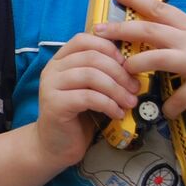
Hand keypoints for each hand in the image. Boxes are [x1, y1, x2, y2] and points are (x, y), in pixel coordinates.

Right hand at [35, 32, 139, 164]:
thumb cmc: (78, 116)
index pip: (83, 40)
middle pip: (91, 57)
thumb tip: (134, 65)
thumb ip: (101, 73)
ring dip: (116, 89)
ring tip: (129, 102)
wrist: (55, 146)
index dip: (108, 47)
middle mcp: (52, 69)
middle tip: (135, 88)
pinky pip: (88, 97)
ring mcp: (50, 86)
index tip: (126, 64)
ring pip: (90, 75)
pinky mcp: (55, 104)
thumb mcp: (90, 89)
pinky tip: (117, 114)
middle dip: (119, 72)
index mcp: (60, 60)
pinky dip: (108, 104)